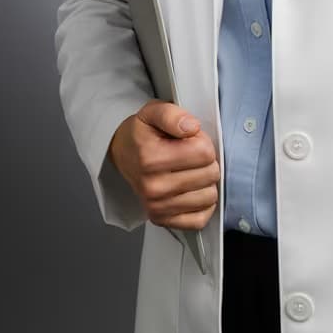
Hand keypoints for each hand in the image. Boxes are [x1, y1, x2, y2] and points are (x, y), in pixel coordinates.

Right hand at [107, 99, 220, 229]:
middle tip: (189, 155)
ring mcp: (157, 207)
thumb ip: (173, 115)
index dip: (202, 141)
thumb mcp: (153, 112)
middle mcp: (153, 187)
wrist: (123, 154)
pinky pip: (199, 219)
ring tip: (190, 171)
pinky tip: (193, 191)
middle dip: (206, 161)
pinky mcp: (162, 220)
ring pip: (209, 197)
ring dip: (206, 182)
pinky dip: (202, 205)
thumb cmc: (141, 134)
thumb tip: (192, 127)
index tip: (189, 140)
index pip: (204, 152)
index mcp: (151, 158)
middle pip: (210, 174)